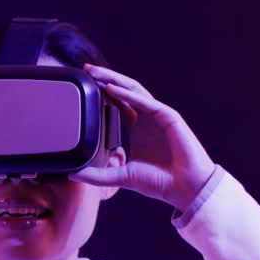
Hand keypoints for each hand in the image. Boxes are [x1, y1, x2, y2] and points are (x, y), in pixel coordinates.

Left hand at [69, 64, 215, 212]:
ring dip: (115, 80)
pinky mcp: (168, 117)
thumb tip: (74, 175)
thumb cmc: (159, 182)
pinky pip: (145, 102)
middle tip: (86, 70)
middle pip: (124, 91)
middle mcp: (147, 118)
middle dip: (105, 78)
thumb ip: (97, 176)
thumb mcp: (121, 177)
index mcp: (137, 128)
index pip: (117, 103)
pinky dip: (128, 94)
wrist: (185, 189)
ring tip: (96, 73)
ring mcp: (158, 115)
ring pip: (134, 90)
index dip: (102, 92)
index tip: (83, 85)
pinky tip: (111, 88)